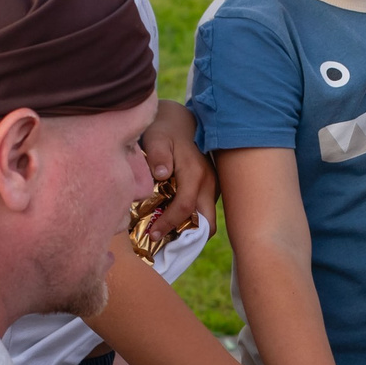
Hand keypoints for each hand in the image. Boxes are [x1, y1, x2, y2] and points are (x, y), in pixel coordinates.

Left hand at [140, 101, 218, 238]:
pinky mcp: (211, 187)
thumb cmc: (163, 131)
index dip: (170, 224)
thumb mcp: (156, 138)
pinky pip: (204, 210)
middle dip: (188, 238)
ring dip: (190, 231)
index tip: (152, 234)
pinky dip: (192, 220)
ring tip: (167, 234)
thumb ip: (158, 155)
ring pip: (207, 218)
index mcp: (195, 173)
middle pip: (207, 222)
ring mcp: (213, 185)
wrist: (179, 121)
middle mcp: (209, 182)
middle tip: (165, 243)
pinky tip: (173, 221)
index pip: (186, 207)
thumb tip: (161, 174)